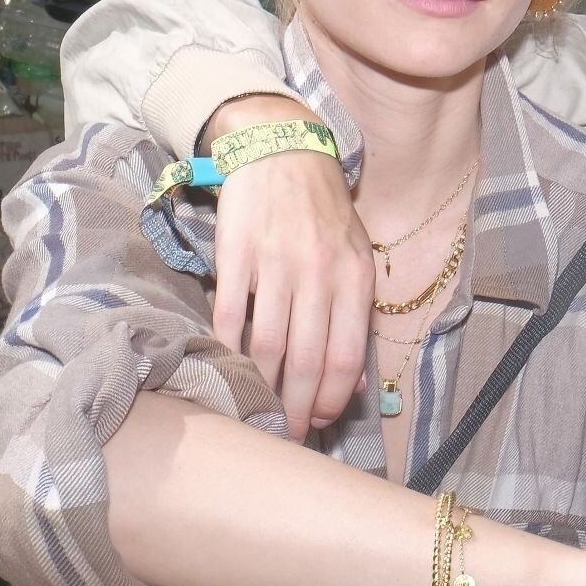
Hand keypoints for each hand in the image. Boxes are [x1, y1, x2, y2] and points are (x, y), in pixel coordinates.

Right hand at [205, 96, 372, 435]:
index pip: (347, 357)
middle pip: (308, 361)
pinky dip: (228, 350)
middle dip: (298, 408)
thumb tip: (354, 380)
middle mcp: (319, 274)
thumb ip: (356, 313)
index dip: (333, 399)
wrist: (282, 151)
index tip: (322, 422)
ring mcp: (276, 264)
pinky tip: (229, 369)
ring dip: (264, 388)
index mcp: (355, 277)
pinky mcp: (237, 255)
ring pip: (269, 346)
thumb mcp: (357, 256)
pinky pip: (230, 316)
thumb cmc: (324, 212)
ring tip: (260, 412)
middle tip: (288, 434)